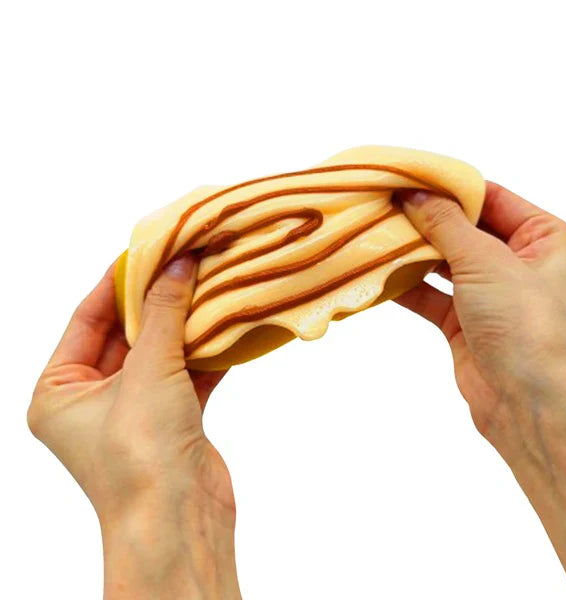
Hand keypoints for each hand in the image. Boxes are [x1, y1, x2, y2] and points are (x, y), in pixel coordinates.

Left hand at [28, 255, 240, 598]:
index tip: (144, 251)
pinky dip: (205, 351)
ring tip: (207, 285)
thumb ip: (163, 315)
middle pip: (127, 334)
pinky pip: (186, 373)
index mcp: (60, 392)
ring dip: (185, 324)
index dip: (116, 283)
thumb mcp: (147, 372)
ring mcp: (134, 410)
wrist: (180, 522)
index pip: (86, 319)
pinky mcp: (172, 420)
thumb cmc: (140, 456)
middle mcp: (92, 400)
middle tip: (181, 262)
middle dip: (156, 301)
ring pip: (160, 352)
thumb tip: (179, 264)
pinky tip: (225, 325)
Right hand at [396, 183, 565, 597]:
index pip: (491, 199)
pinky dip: (408, 286)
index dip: (450, 187)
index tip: (410, 177)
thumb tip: (414, 195)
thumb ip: (447, 225)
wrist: (533, 406)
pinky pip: (432, 296)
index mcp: (546, 239)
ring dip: (413, 253)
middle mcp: (522, 265)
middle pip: (465, 230)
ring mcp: (492, 296)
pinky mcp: (467, 324)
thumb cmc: (530, 327)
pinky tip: (380, 273)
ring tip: (376, 234)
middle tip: (384, 204)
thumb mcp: (487, 262)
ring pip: (445, 264)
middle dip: (426, 221)